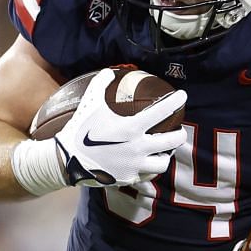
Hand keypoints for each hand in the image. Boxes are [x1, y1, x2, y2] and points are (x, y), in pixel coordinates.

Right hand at [53, 69, 187, 187]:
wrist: (67, 160)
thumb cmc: (80, 129)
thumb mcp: (90, 103)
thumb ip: (101, 84)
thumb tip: (109, 71)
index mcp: (132, 127)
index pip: (163, 111)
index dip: (177, 101)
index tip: (183, 96)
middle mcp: (138, 147)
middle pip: (172, 141)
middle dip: (179, 134)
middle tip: (179, 131)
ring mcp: (134, 165)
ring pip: (163, 163)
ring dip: (165, 156)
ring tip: (163, 151)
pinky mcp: (129, 179)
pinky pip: (147, 177)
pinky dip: (150, 171)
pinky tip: (148, 166)